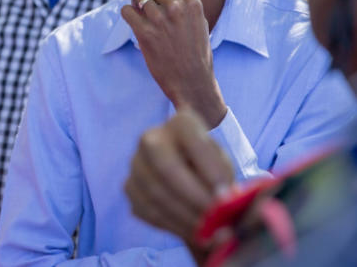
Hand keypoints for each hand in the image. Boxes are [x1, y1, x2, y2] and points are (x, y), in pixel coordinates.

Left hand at [121, 0, 226, 126]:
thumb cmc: (196, 54)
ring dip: (135, 3)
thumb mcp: (199, 22)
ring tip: (140, 15)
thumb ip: (184, 5)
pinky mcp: (144, 32)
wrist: (192, 82)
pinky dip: (127, 15)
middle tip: (146, 9)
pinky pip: (126, 10)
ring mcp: (159, 18)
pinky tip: (135, 25)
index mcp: (192, 1)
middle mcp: (176, 6)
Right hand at [124, 107, 235, 257]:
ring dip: (185, 217)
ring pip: (155, 193)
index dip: (211, 171)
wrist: (188, 176)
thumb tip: (225, 203)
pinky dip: (172, 225)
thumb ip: (222, 179)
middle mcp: (151, 137)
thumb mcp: (222, 166)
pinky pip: (147, 210)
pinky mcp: (129, 187)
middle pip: (166, 167)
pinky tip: (192, 231)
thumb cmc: (210, 168)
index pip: (194, 143)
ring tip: (208, 230)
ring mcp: (136, 163)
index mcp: (181, 123)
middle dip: (193, 197)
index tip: (227, 196)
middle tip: (214, 218)